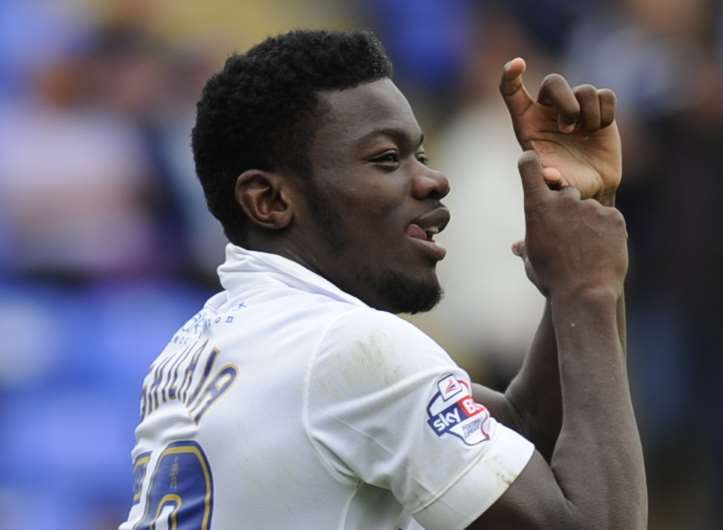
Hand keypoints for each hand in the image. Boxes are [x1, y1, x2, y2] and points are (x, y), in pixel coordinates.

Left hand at [500, 58, 620, 203]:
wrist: (592, 186)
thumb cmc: (564, 183)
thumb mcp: (553, 183)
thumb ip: (549, 178)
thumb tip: (549, 175)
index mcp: (527, 123)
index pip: (511, 92)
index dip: (510, 75)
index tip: (517, 64)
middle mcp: (548, 110)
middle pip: (553, 82)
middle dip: (565, 102)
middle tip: (568, 129)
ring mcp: (574, 106)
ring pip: (584, 90)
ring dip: (587, 113)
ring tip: (586, 135)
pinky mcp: (598, 107)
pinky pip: (605, 95)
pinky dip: (606, 112)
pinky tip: (599, 130)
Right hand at [518, 151, 627, 298]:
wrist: (584, 294)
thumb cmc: (552, 279)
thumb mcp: (532, 263)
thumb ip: (526, 248)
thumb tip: (517, 246)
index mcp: (538, 206)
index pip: (529, 166)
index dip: (530, 162)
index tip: (531, 162)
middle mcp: (564, 200)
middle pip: (565, 193)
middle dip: (567, 210)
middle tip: (568, 237)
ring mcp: (590, 207)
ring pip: (588, 209)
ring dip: (587, 223)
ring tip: (586, 251)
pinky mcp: (614, 216)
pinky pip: (609, 219)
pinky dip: (606, 232)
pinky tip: (601, 251)